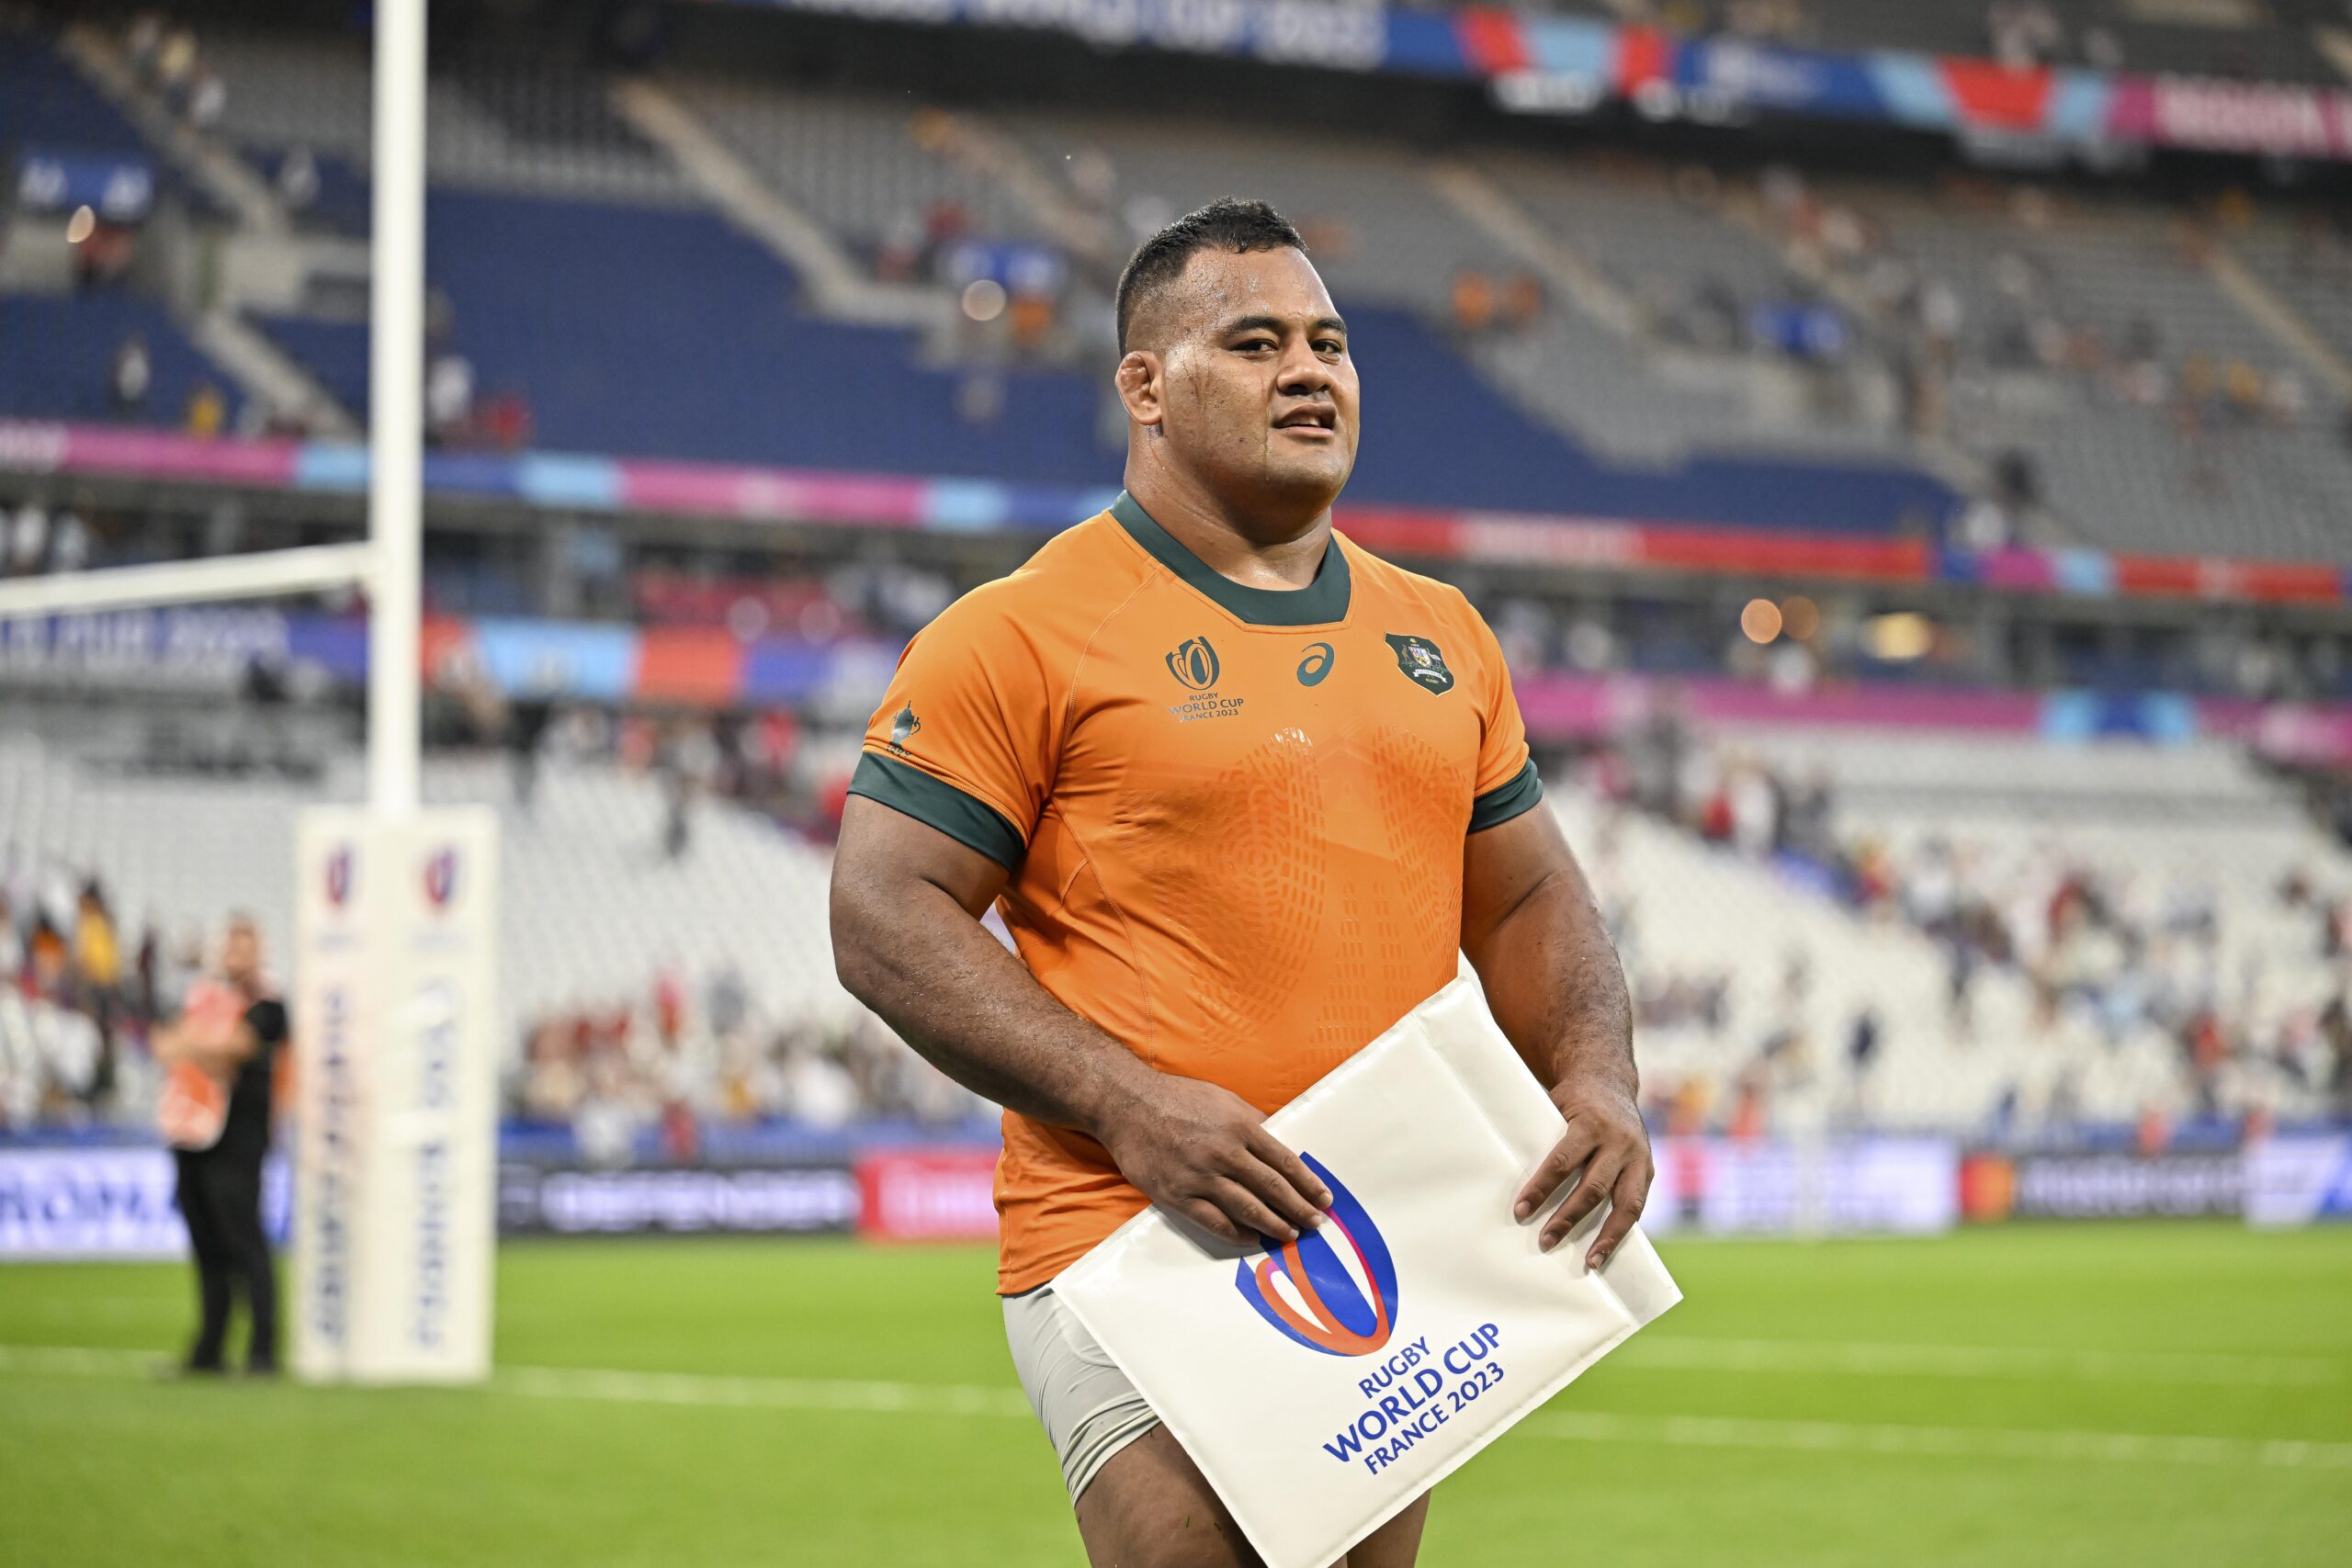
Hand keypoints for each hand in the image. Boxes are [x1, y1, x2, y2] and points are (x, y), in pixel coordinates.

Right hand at [1094, 1071, 1331, 1246]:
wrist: (1127, 1104)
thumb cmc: (1177, 1098)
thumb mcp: (1223, 1099)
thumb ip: (1251, 1121)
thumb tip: (1279, 1138)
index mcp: (1240, 1126)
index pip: (1284, 1161)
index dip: (1308, 1183)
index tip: (1324, 1199)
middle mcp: (1224, 1152)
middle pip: (1272, 1188)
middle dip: (1299, 1209)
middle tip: (1316, 1223)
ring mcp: (1200, 1176)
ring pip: (1248, 1209)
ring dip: (1274, 1225)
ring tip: (1290, 1234)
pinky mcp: (1177, 1194)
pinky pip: (1214, 1221)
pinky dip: (1236, 1233)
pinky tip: (1251, 1239)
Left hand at [1513, 1072, 1652, 1269]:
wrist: (1610, 1081)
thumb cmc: (1571, 1098)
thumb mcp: (1554, 1105)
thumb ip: (1540, 1134)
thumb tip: (1503, 1167)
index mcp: (1590, 1123)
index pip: (1561, 1161)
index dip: (1541, 1187)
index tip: (1521, 1210)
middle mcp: (1618, 1142)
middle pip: (1592, 1188)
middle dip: (1567, 1217)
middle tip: (1544, 1241)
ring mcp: (1638, 1157)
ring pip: (1625, 1204)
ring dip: (1606, 1237)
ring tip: (1589, 1262)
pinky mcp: (1648, 1170)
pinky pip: (1636, 1206)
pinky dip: (1622, 1230)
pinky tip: (1606, 1250)